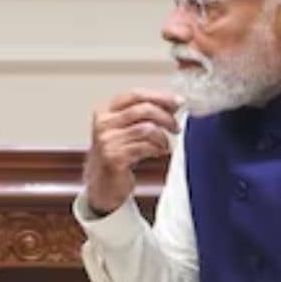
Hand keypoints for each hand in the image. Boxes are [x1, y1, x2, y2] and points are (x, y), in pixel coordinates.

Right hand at [84, 89, 180, 214]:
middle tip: (175, 126)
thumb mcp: (125, 131)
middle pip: (143, 109)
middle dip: (165, 117)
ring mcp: (107, 141)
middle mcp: (103, 124)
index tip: (177, 102)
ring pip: (146, 128)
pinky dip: (157, 148)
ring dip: (162, 136)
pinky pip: (145, 147)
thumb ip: (143, 116)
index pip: (136, 95)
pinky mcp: (114, 158)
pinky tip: (159, 152)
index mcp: (105, 113)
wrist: (102, 186)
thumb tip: (171, 104)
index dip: (160, 97)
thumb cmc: (116, 157)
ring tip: (165, 144)